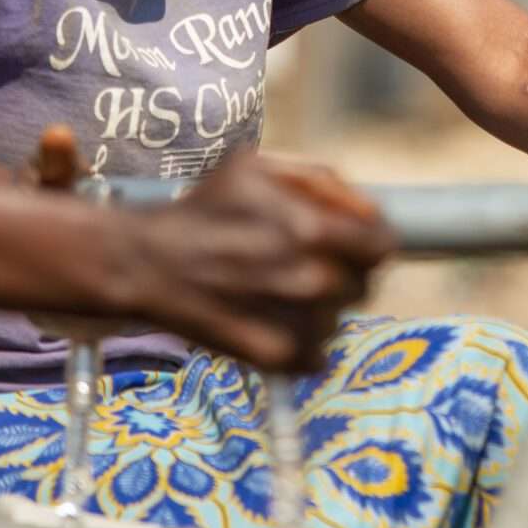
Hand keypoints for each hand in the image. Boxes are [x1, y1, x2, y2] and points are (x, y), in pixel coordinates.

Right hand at [94, 152, 394, 371]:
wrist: (144, 264)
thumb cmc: (203, 208)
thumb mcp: (258, 167)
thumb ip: (320, 180)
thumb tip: (365, 207)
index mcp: (313, 231)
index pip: (384, 245)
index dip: (370, 239)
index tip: (352, 240)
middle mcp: (312, 282)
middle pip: (364, 284)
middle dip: (341, 270)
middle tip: (303, 262)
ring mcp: (297, 326)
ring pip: (339, 318)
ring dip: (319, 305)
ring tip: (275, 289)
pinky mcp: (277, 360)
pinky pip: (318, 353)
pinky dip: (302, 340)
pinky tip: (269, 317)